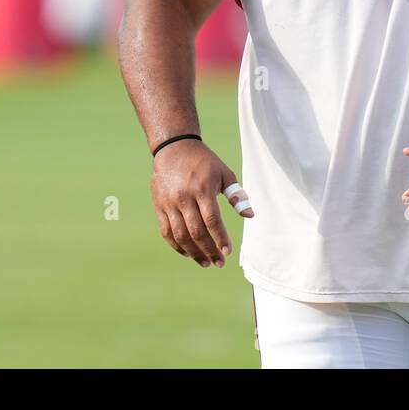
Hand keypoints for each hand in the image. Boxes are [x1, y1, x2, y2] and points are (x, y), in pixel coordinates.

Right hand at [151, 139, 253, 266]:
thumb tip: (250, 215)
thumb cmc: (204, 161)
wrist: (173, 147)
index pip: (212, 220)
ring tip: (205, 262)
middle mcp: (184, 197)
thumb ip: (237, 195)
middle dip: (208, 250)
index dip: (220, 238)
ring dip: (193, 252)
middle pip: (196, 231)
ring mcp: (169, 203)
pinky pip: (166, 231)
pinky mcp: (159, 206)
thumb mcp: (224, 173)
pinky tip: (188, 253)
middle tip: (219, 263)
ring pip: (180, 235)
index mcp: (202, 189)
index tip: (228, 252)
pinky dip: (176, 245)